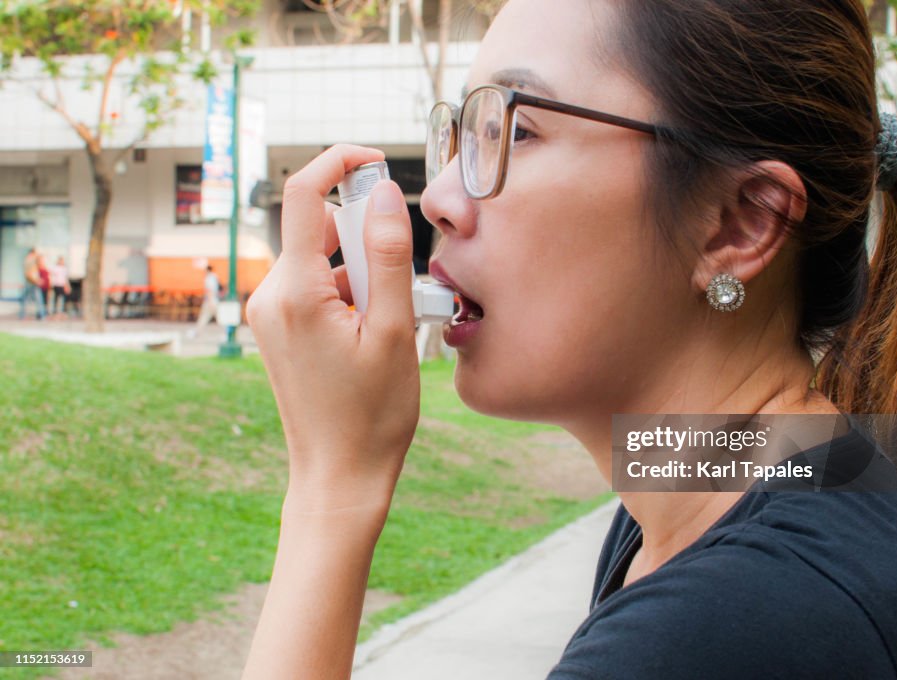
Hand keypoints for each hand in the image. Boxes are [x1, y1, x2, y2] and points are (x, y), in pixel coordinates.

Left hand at [246, 144, 420, 512]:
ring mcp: (269, 315)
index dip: (338, 163)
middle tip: (398, 286)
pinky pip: (312, 286)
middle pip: (315, 229)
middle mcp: (270, 297)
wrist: (339, 475)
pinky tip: (370, 332)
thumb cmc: (371, 413)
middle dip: (363, 240)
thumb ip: (387, 257)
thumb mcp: (392, 331)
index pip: (301, 195)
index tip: (375, 161)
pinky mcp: (277, 330)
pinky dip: (346, 292)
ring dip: (359, 271)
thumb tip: (384, 195)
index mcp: (294, 293)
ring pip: (317, 259)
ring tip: (387, 323)